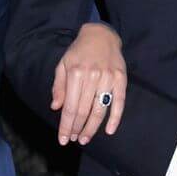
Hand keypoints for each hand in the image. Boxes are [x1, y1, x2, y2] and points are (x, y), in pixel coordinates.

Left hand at [52, 23, 126, 145]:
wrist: (101, 35)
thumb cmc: (79, 51)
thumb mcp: (63, 64)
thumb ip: (59, 86)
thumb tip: (56, 107)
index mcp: (75, 73)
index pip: (70, 107)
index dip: (66, 126)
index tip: (63, 139)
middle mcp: (92, 76)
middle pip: (84, 111)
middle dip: (78, 129)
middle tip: (75, 140)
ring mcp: (108, 78)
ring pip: (100, 110)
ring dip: (92, 128)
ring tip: (85, 138)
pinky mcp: (121, 79)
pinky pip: (119, 102)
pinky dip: (115, 118)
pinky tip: (109, 131)